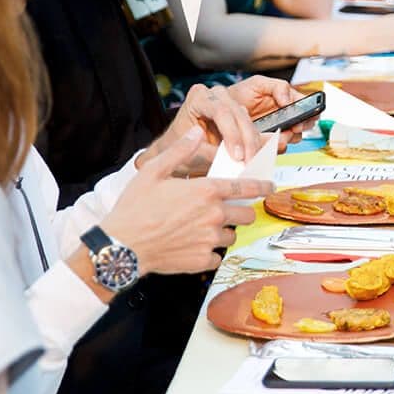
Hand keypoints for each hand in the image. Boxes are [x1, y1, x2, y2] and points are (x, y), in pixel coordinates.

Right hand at [102, 127, 269, 275]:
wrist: (122, 247)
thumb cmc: (134, 208)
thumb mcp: (154, 172)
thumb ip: (180, 151)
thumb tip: (197, 132)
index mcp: (205, 191)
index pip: (246, 187)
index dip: (262, 186)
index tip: (271, 187)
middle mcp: (213, 215)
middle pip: (246, 215)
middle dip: (241, 212)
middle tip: (227, 212)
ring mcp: (210, 240)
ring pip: (232, 236)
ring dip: (224, 232)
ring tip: (203, 229)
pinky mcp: (202, 260)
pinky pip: (218, 256)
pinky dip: (210, 252)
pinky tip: (193, 246)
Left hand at [139, 83, 262, 169]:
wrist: (177, 151)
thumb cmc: (176, 148)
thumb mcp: (188, 152)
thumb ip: (208, 153)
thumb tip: (231, 161)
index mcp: (198, 97)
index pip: (221, 112)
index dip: (232, 134)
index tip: (237, 156)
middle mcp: (215, 95)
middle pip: (238, 115)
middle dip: (246, 141)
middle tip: (248, 162)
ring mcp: (228, 103)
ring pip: (248, 121)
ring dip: (253, 143)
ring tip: (252, 163)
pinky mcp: (238, 115)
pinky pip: (251, 127)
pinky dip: (254, 144)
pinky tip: (254, 157)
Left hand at [225, 75, 306, 148]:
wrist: (220, 111)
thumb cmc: (239, 95)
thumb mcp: (258, 84)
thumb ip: (278, 87)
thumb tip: (289, 100)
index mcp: (287, 102)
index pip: (307, 108)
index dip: (310, 113)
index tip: (300, 118)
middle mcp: (284, 118)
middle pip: (304, 126)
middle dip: (299, 128)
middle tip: (292, 128)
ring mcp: (276, 132)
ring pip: (291, 140)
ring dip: (285, 138)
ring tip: (275, 135)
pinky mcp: (266, 144)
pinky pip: (275, 150)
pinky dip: (271, 148)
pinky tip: (263, 142)